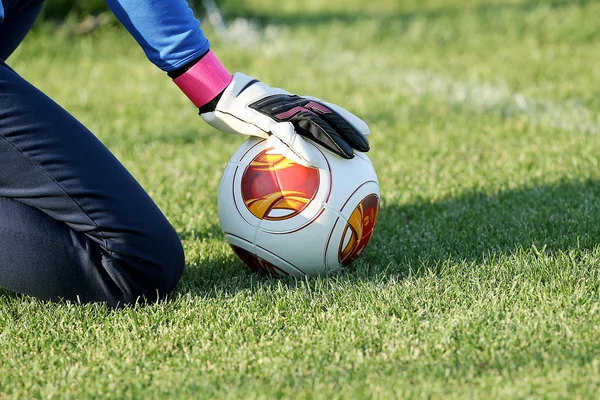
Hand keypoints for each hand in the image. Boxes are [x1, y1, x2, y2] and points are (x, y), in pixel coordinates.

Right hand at [200, 73, 369, 164]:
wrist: (215, 94)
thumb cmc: (232, 108)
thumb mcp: (255, 120)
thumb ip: (270, 130)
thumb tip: (278, 148)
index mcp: (290, 103)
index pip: (323, 109)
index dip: (344, 118)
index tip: (364, 130)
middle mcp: (290, 104)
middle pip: (326, 115)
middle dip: (348, 129)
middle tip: (367, 145)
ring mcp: (280, 110)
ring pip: (313, 124)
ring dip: (334, 140)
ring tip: (351, 155)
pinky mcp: (266, 119)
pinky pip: (289, 136)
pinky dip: (303, 149)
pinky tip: (317, 161)